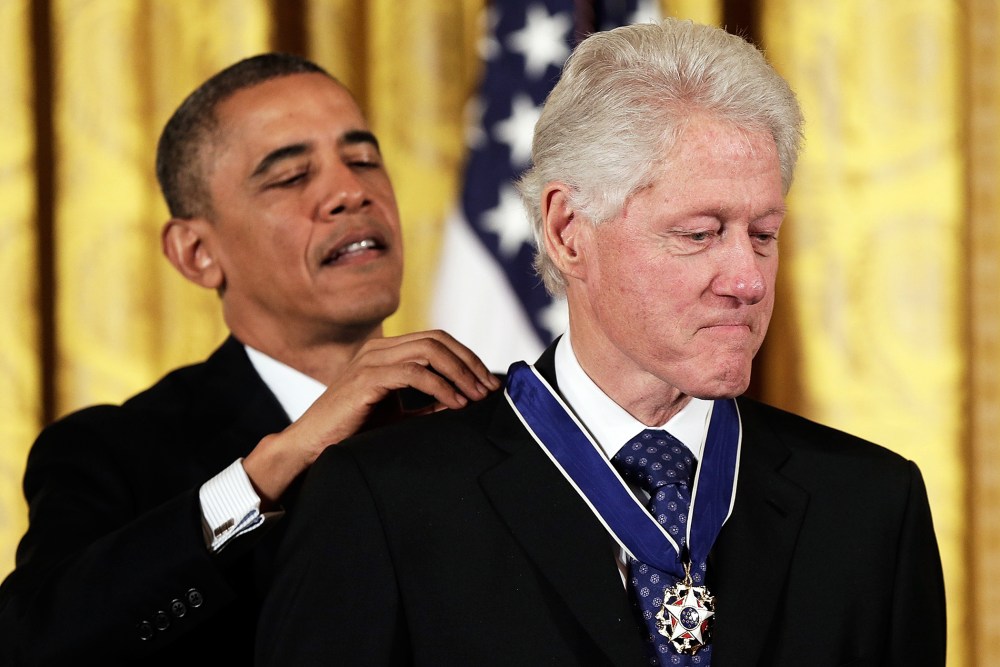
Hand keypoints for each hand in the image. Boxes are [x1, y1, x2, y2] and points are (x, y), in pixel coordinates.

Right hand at [243, 331, 500, 503]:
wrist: (311, 446)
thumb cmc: (352, 432)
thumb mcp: (398, 415)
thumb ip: (426, 405)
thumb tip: (462, 402)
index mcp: (385, 351)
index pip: (436, 339)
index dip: (467, 357)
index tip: (488, 383)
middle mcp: (378, 348)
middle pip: (438, 339)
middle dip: (469, 363)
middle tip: (490, 389)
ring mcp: (371, 360)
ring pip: (429, 350)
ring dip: (460, 373)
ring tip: (477, 396)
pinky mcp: (366, 378)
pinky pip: (414, 373)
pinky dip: (441, 386)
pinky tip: (456, 404)